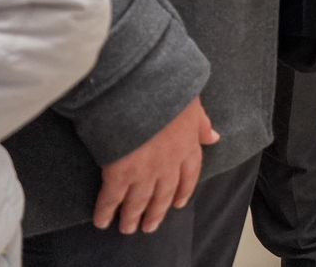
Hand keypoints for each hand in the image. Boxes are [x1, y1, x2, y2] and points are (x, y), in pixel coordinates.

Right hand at [93, 96, 218, 233]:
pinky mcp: (120, 173)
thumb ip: (201, 122)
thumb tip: (214, 136)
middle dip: (157, 211)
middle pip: (165, 193)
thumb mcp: (191, 102)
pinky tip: (101, 221)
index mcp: (187, 144)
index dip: (184, 190)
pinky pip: (112, 198)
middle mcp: (169, 162)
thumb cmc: (166, 88)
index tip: (180, 203)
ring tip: (128, 228)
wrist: (139, 88)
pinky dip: (106, 211)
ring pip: (140, 201)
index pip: (190, 174)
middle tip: (150, 225)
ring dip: (133, 216)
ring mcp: (145, 170)